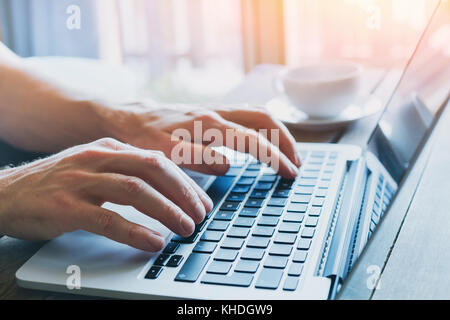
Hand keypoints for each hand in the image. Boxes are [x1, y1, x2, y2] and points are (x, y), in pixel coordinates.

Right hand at [0, 138, 212, 251]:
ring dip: (167, 211)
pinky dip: (135, 231)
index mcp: (109, 148)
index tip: (202, 202)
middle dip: (184, 194)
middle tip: (201, 216)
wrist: (6, 193)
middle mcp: (98, 157)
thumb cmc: (57, 184)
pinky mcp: (65, 206)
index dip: (186, 183)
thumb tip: (166, 192)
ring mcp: (81, 180)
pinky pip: (108, 218)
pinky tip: (153, 241)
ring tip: (186, 229)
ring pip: (136, 191)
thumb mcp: (95, 168)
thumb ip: (126, 174)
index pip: (158, 161)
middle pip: (154, 170)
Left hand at [104, 104, 300, 177]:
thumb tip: (228, 164)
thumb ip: (195, 158)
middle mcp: (216, 112)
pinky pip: (249, 115)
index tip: (289, 173)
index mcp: (206, 124)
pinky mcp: (214, 112)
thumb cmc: (144, 138)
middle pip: (264, 119)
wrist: (130, 118)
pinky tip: (268, 142)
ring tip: (290, 155)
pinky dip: (266, 129)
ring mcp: (217, 110)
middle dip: (286, 142)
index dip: (275, 156)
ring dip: (279, 133)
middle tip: (297, 166)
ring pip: (259, 114)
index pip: (253, 138)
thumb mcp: (163, 154)